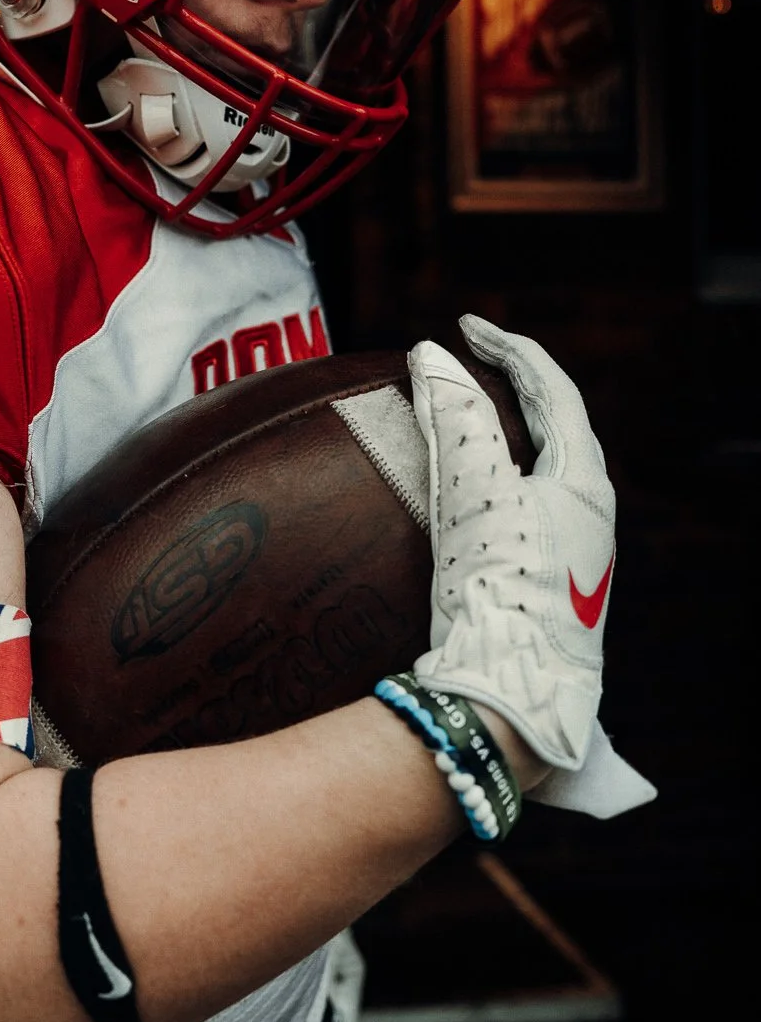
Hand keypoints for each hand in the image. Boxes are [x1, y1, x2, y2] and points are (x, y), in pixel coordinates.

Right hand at [406, 315, 615, 770]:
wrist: (508, 695)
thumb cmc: (498, 589)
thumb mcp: (473, 490)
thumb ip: (454, 416)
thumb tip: (431, 354)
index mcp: (585, 484)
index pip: (552, 390)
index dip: (508, 349)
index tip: (465, 325)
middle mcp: (590, 516)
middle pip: (557, 425)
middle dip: (513, 385)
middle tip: (470, 359)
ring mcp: (573, 554)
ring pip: (546, 468)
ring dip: (508, 430)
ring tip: (467, 411)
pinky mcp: (546, 586)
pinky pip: (529, 506)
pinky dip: (499, 473)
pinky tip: (471, 491)